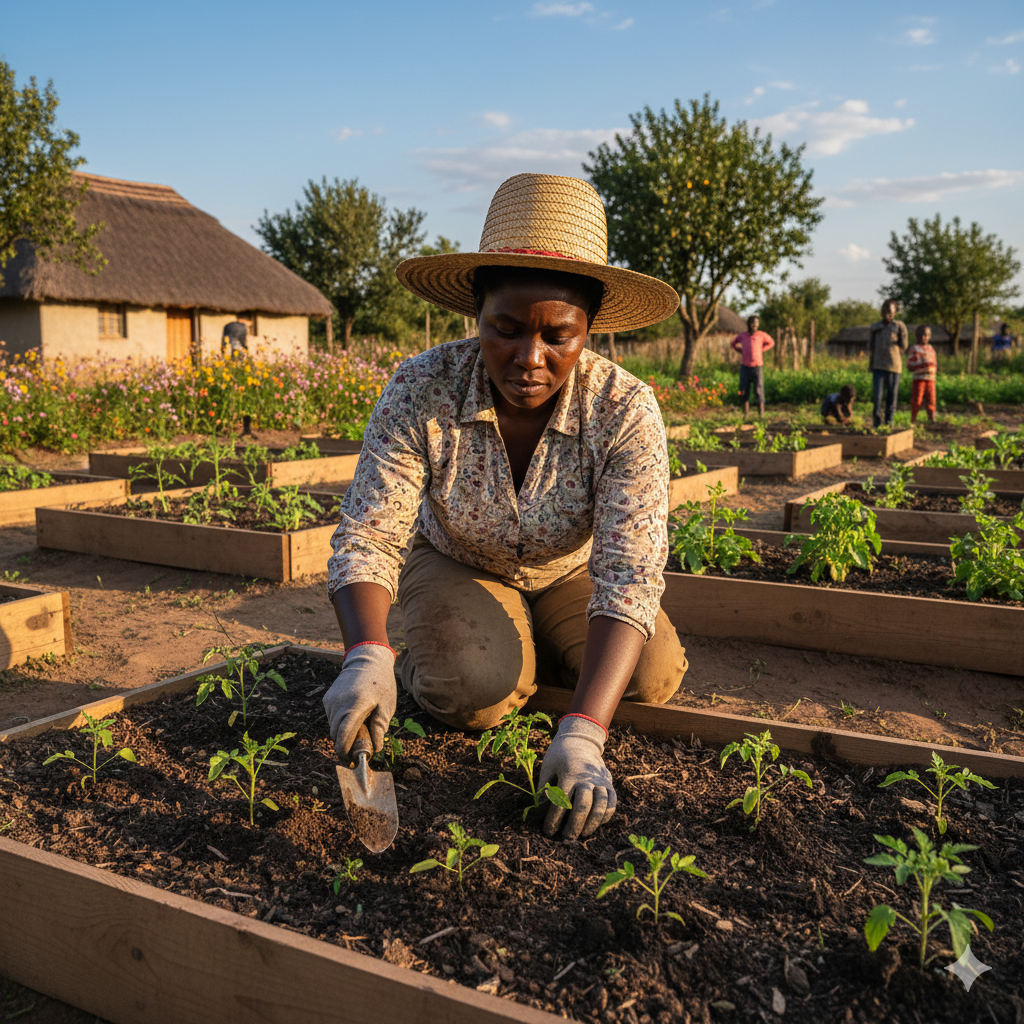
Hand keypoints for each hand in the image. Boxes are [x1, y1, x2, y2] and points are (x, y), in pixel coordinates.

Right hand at [322, 642, 396, 756]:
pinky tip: (353, 714)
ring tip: (360, 726)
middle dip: (345, 745)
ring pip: (333, 727)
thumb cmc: (381, 683)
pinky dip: (340, 722)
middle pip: (336, 735)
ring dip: (343, 732)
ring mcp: (331, 701)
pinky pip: (331, 717)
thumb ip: (379, 728)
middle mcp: (339, 704)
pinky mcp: (327, 698)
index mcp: (356, 706)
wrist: (368, 660)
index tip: (352, 761)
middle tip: (360, 748)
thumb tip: (375, 750)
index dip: (345, 752)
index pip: (344, 736)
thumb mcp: (387, 706)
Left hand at [537, 715, 615, 839]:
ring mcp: (600, 780)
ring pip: (600, 805)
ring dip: (592, 823)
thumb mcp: (548, 769)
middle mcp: (586, 776)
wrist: (580, 740)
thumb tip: (539, 816)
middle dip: (574, 825)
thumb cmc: (559, 757)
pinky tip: (596, 824)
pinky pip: (612, 802)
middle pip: (583, 805)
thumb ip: (545, 791)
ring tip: (582, 834)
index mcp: (568, 772)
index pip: (561, 801)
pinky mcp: (609, 783)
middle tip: (566, 838)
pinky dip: (606, 815)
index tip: (548, 832)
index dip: (553, 819)